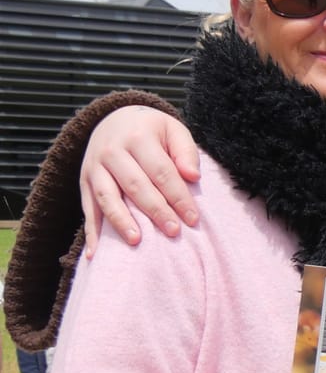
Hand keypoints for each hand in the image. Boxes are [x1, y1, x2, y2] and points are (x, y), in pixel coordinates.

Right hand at [81, 105, 201, 257]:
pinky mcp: (83, 181)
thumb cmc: (152, 130)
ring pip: (106, 197)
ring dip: (121, 221)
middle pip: (135, 185)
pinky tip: (95, 253)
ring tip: (136, 242)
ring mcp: (94, 167)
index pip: (161, 171)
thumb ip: (185, 151)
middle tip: (173, 232)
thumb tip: (193, 177)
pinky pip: (86, 208)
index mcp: (137, 137)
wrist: (114, 118)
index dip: (178, 195)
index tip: (193, 218)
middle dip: (155, 210)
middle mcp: (111, 151)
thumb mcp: (173, 130)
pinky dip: (90, 232)